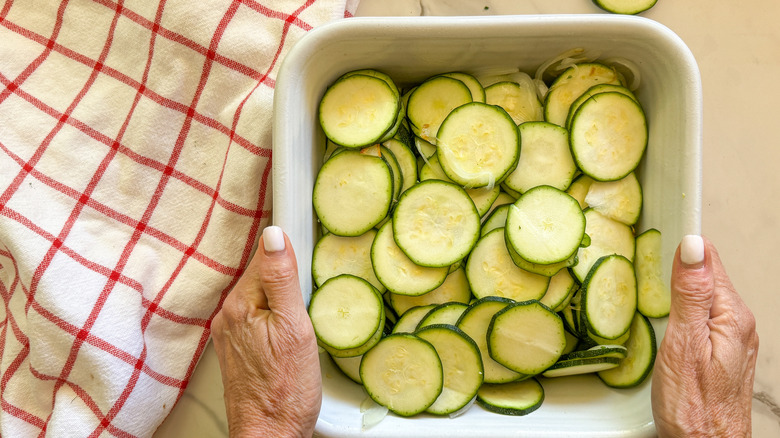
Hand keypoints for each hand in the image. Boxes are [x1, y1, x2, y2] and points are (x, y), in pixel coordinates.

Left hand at [211, 226, 320, 437]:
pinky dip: (274, 319)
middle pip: (261, 276)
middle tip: (307, 302)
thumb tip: (274, 237)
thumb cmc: (285, 391)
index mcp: (240, 304)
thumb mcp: (295, 328)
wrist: (270, 434)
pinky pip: (257, 318)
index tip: (305, 256)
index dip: (288, 253)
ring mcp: (230, 334)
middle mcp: (228, 316)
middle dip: (285, 279)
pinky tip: (288, 337)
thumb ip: (283, 279)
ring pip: (260, 297)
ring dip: (281, 300)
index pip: (263, 256)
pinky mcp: (237, 349)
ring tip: (300, 322)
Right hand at [651, 235, 758, 436]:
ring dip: (679, 288)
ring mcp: (731, 338)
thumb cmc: (693, 406)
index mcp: (731, 315)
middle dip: (679, 268)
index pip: (709, 259)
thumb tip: (693, 247)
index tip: (659, 240)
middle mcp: (737, 323)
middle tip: (648, 266)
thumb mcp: (683, 343)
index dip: (682, 247)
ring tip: (655, 286)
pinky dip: (683, 310)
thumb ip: (689, 293)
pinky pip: (702, 316)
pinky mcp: (720, 352)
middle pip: (707, 276)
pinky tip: (668, 316)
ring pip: (704, 296)